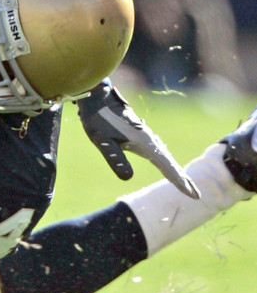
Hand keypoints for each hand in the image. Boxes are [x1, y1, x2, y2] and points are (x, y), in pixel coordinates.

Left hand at [76, 81, 200, 198]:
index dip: (178, 180)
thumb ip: (116, 159)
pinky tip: (166, 165)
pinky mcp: (139, 134)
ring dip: (176, 170)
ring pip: (165, 156)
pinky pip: (158, 151)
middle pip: (170, 162)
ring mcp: (144, 136)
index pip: (166, 165)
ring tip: (185, 183)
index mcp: (143, 142)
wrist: (96, 97)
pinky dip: (166, 162)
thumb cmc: (97, 118)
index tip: (192, 193)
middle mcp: (148, 139)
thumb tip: (129, 178)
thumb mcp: (103, 141)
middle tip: (196, 194)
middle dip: (182, 178)